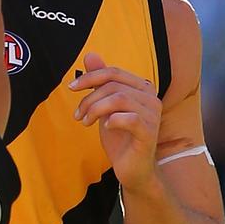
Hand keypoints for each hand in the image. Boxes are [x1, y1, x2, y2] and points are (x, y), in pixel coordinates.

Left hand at [70, 52, 162, 192]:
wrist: (133, 169)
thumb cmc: (120, 136)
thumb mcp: (105, 106)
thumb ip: (100, 81)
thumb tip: (90, 54)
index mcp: (142, 87)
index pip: (113, 72)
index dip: (90, 76)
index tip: (71, 87)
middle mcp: (151, 98)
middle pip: (113, 85)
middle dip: (89, 98)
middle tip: (78, 115)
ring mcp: (153, 115)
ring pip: (119, 99)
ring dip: (95, 109)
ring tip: (85, 122)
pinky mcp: (150, 133)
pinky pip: (130, 118)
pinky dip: (112, 121)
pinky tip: (105, 127)